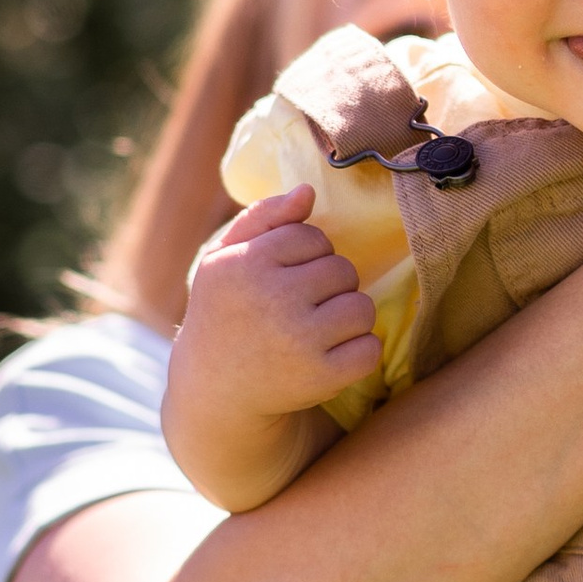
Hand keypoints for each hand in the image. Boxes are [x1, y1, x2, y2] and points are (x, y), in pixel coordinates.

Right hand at [179, 190, 379, 405]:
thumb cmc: (223, 313)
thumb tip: (308, 191)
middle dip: (329, 286)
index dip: (305, 257)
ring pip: (362, 307)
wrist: (213, 390)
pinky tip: (331, 355)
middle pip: (342, 270)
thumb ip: (263, 218)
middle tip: (302, 307)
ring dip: (347, 317)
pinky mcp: (320, 376)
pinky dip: (358, 352)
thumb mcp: (223, 259)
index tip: (285, 278)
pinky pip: (369, 349)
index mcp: (248, 263)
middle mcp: (273, 298)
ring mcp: (299, 339)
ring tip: (319, 329)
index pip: (312, 237)